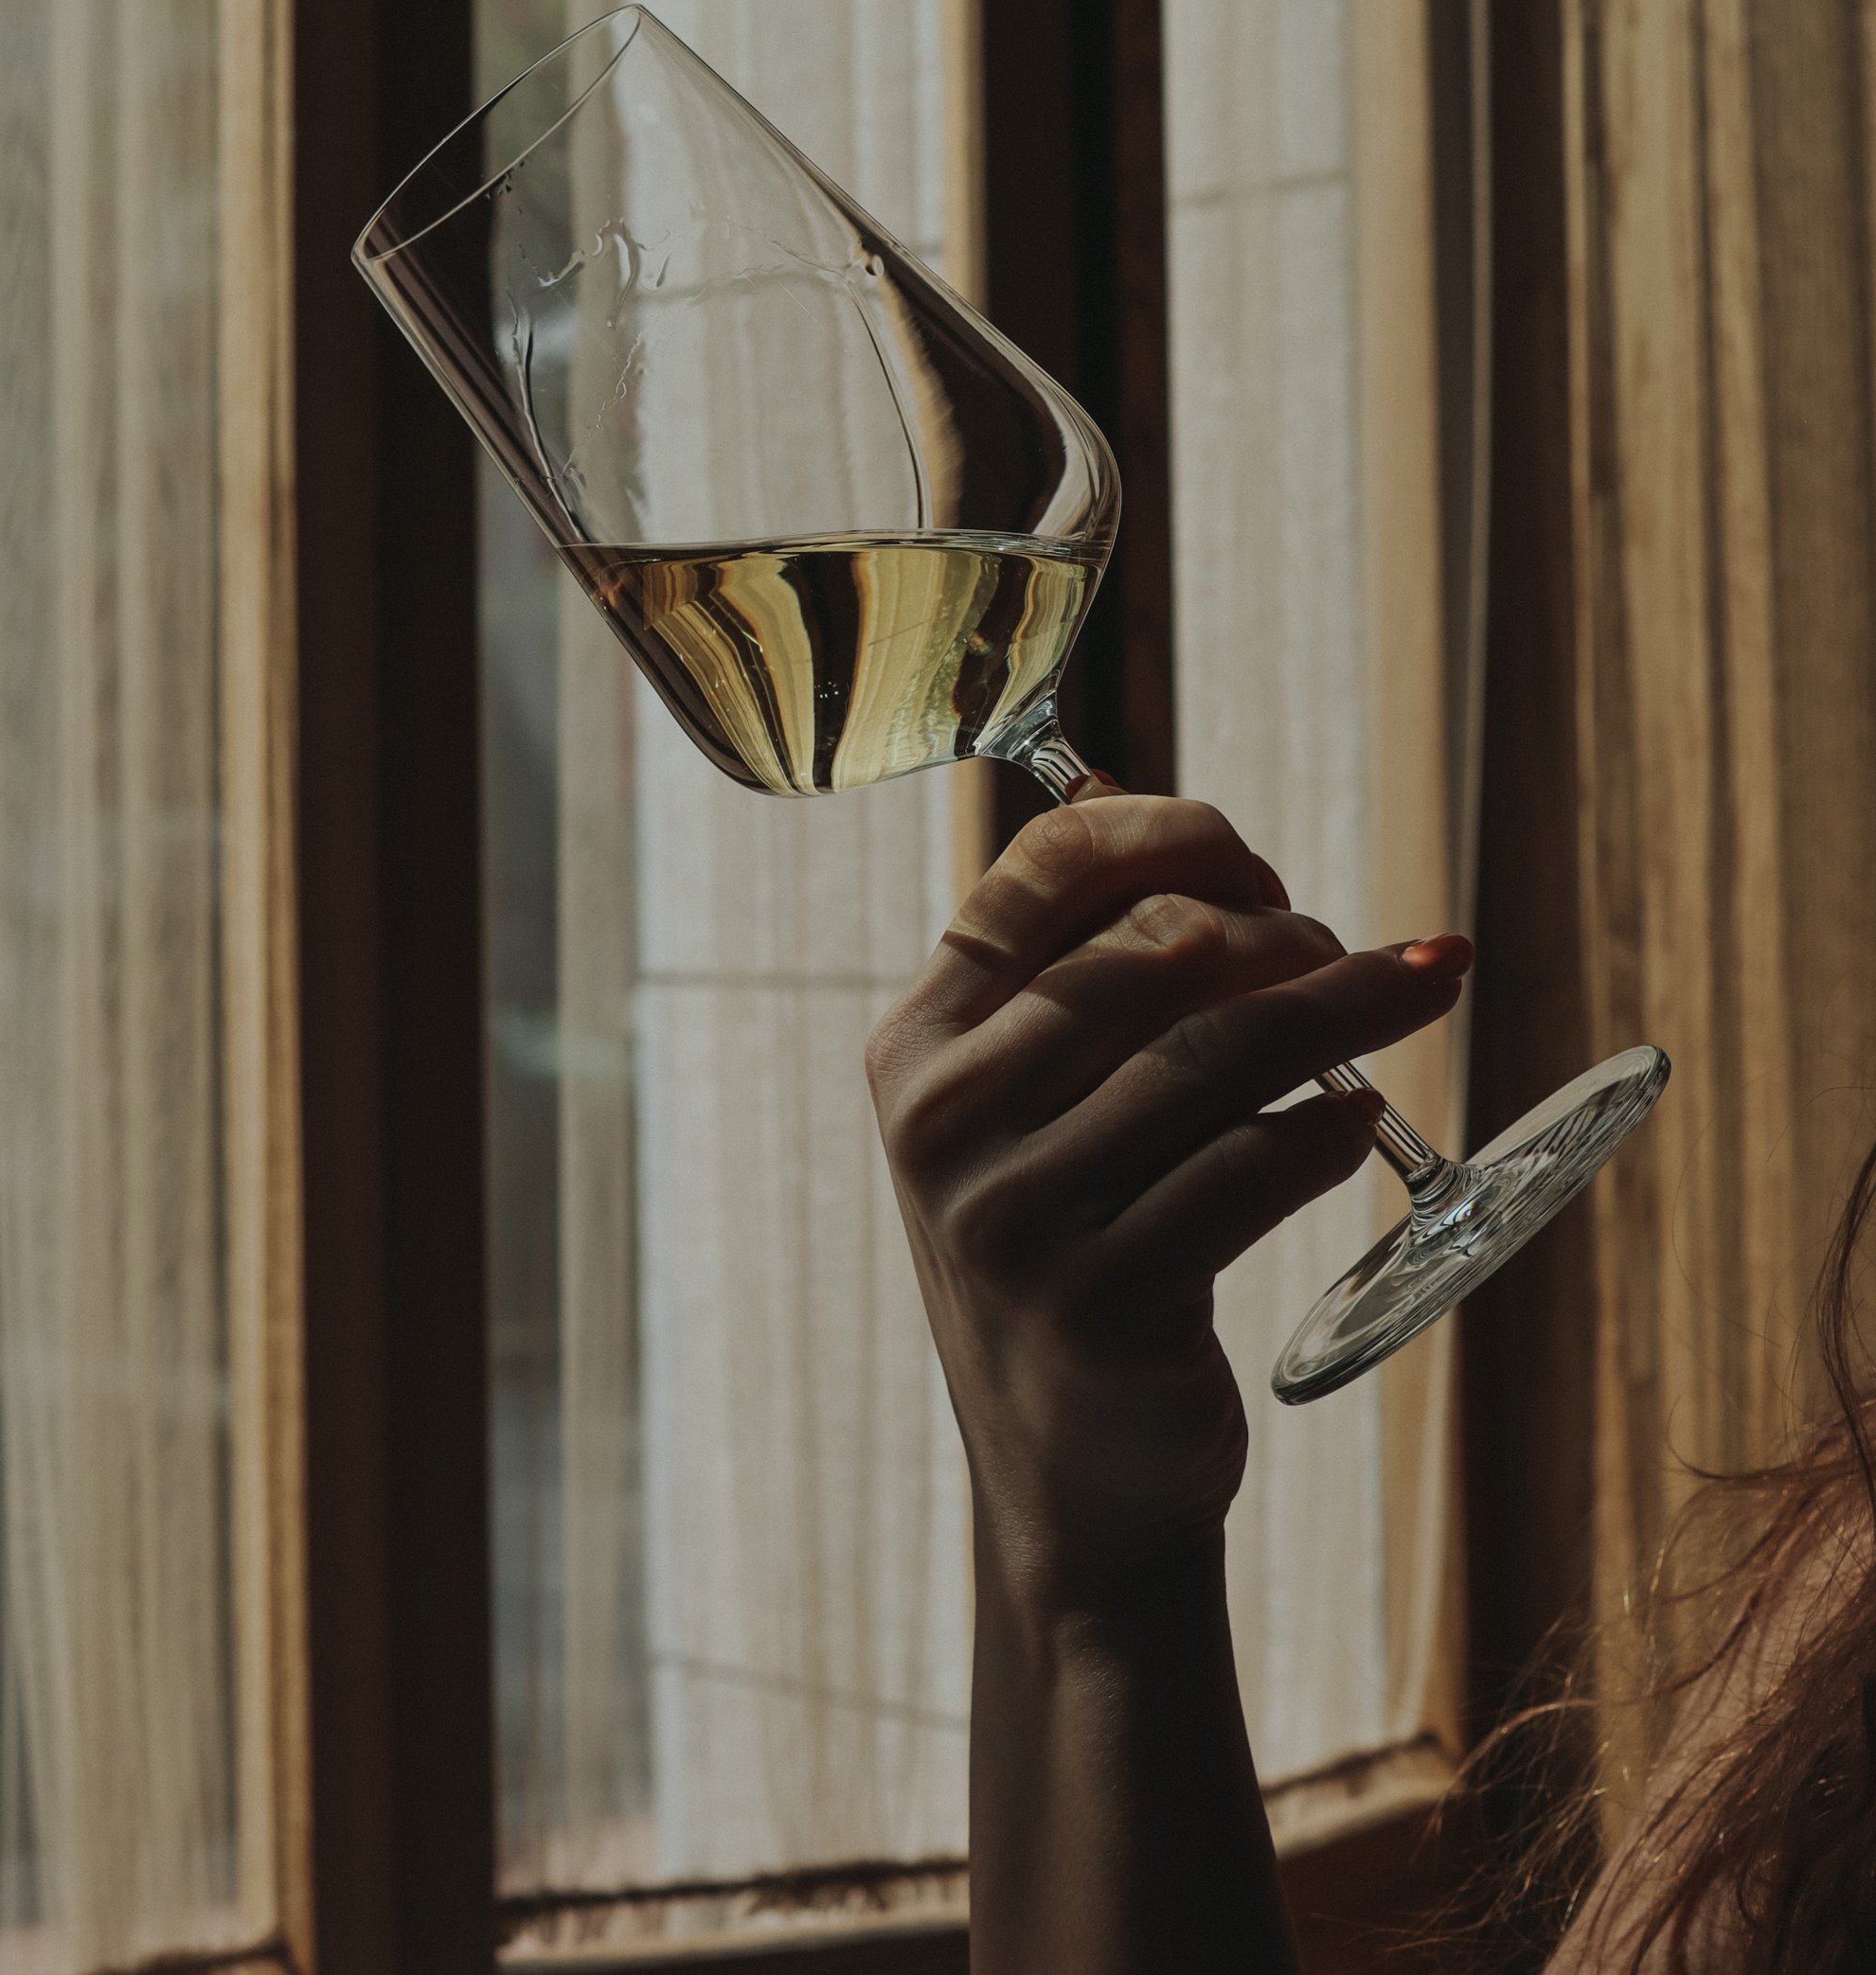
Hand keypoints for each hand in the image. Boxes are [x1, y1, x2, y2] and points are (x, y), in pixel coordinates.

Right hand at [866, 791, 1472, 1608]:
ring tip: (1414, 989)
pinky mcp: (1106, 1304)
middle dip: (1279, 929)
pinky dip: (1329, 1127)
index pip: (1040, 871)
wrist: (1074, 1494)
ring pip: (1219, 1050)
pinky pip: (1252, 1169)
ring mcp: (1017, 1218)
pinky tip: (1361, 1120)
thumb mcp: (1028, 1123)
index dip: (1169, 835)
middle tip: (1347, 955)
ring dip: (1345, 1003)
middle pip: (1154, 951)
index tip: (1257, 862)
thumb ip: (1076, 991)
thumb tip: (1188, 840)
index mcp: (915, 1049)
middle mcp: (945, 1123)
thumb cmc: (1075, 1264)